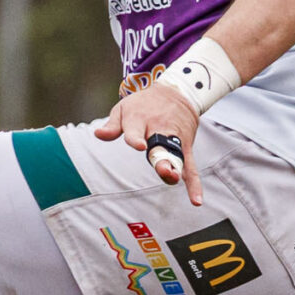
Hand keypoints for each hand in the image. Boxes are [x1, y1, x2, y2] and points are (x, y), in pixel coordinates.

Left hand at [96, 81, 204, 204]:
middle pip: (160, 146)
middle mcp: (159, 130)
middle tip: (163, 169)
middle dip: (161, 158)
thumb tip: (98, 134)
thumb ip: (112, 126)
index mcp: (139, 120)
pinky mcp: (186, 147)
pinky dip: (194, 184)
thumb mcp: (123, 108)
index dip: (136, 139)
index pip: (135, 131)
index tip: (139, 145)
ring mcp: (174, 139)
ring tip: (173, 179)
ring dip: (176, 169)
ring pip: (176, 157)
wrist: (175, 93)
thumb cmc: (143, 104)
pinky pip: (191, 167)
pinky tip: (196, 200)